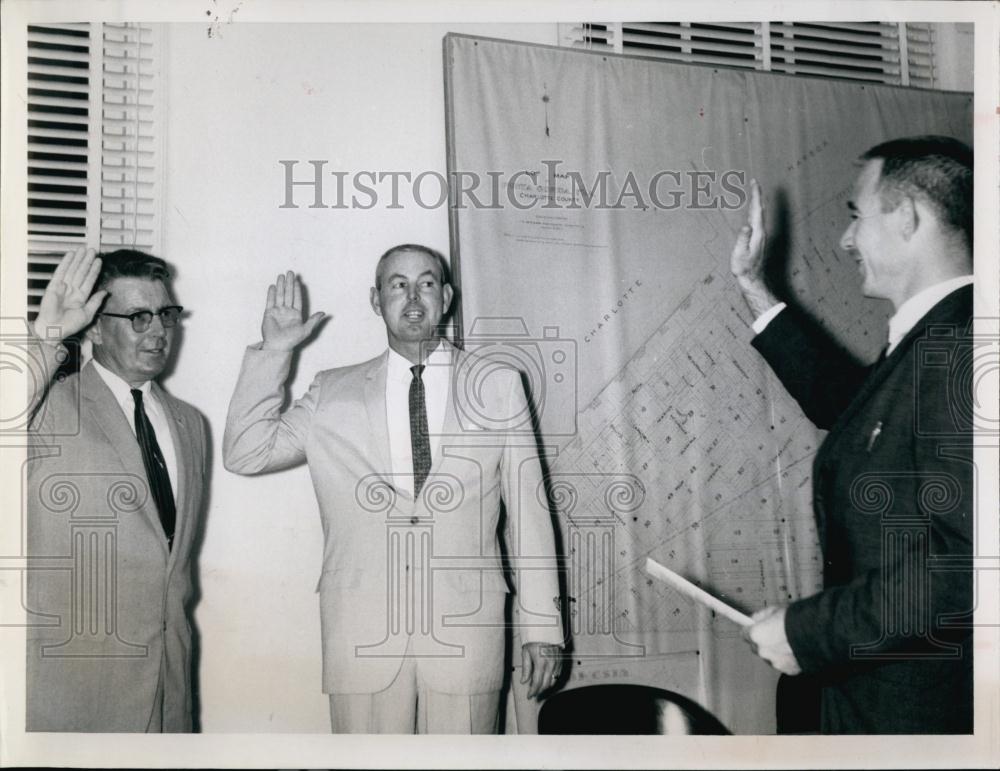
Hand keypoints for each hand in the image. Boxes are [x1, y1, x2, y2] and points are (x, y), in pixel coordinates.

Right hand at [32, 248, 106, 342]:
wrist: (54, 330)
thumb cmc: (69, 326)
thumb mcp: (88, 314)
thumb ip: (96, 302)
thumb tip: (106, 293)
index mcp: (81, 297)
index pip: (90, 280)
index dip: (94, 270)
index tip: (99, 261)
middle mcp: (72, 290)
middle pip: (81, 272)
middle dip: (87, 261)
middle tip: (92, 250)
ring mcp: (63, 287)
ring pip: (73, 270)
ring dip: (78, 259)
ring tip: (84, 250)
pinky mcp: (53, 286)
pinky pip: (61, 272)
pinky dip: (66, 263)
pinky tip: (71, 255)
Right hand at [260, 271, 325, 350]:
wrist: (278, 346)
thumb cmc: (292, 340)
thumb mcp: (306, 330)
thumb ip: (314, 320)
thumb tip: (323, 313)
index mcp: (296, 314)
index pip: (297, 298)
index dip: (297, 289)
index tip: (298, 280)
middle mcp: (287, 311)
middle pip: (288, 294)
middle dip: (289, 283)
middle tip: (290, 272)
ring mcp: (277, 312)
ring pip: (280, 295)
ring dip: (280, 286)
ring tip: (281, 276)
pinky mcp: (269, 313)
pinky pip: (270, 301)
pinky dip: (271, 293)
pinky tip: (273, 286)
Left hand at [520, 642, 562, 699]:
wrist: (546, 627)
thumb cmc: (534, 639)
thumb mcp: (526, 652)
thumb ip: (526, 668)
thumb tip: (524, 681)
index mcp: (541, 662)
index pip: (537, 682)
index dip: (533, 691)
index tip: (529, 696)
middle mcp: (551, 664)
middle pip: (546, 684)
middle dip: (539, 691)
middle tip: (533, 693)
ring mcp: (557, 662)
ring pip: (553, 680)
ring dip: (546, 686)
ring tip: (538, 688)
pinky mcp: (561, 660)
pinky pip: (558, 674)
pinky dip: (552, 679)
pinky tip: (546, 679)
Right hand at [730, 179, 778, 316]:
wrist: (752, 280)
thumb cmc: (744, 269)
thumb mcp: (740, 254)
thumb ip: (743, 239)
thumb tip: (746, 226)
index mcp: (757, 233)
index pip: (757, 210)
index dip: (756, 195)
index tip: (754, 183)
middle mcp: (761, 232)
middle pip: (760, 210)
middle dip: (757, 196)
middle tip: (754, 183)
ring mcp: (760, 236)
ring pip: (759, 215)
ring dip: (756, 203)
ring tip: (753, 194)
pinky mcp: (758, 240)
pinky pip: (757, 221)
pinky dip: (754, 212)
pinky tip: (752, 213)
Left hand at [742, 605, 801, 675]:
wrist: (819, 634)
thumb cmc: (798, 620)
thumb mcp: (774, 609)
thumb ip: (760, 616)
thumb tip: (755, 619)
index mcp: (757, 636)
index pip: (744, 633)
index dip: (750, 628)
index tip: (752, 627)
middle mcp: (764, 652)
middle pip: (756, 646)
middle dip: (762, 640)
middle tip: (773, 632)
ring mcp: (776, 663)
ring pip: (769, 656)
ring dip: (774, 650)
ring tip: (787, 640)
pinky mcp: (788, 670)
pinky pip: (782, 663)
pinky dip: (786, 658)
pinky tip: (794, 648)